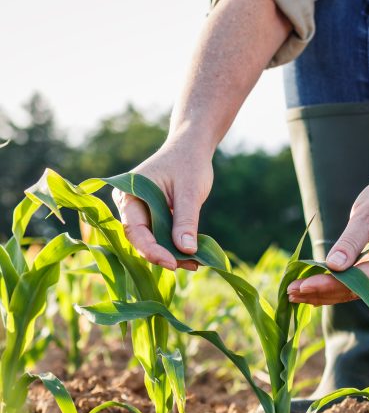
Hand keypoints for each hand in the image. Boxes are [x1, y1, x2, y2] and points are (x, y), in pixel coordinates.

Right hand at [112, 133, 212, 270]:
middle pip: (141, 239)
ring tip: (196, 262)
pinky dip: (176, 246)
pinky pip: (161, 236)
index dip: (151, 250)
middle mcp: (129, 205)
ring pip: (152, 241)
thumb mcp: (189, 192)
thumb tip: (186, 250)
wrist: (192, 148)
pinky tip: (193, 255)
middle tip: (190, 264)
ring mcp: (140, 212)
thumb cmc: (188, 163)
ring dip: (172, 254)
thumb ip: (186, 220)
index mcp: (128, 194)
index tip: (172, 263)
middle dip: (164, 255)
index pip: (134, 230)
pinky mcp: (153, 217)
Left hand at [287, 166, 368, 304]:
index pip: (359, 280)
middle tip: (289, 291)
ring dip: (321, 293)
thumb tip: (333, 266)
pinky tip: (307, 290)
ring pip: (350, 292)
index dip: (330, 284)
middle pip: (353, 291)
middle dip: (320, 291)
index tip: (303, 285)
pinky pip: (351, 285)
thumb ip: (351, 241)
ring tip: (292, 293)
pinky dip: (329, 287)